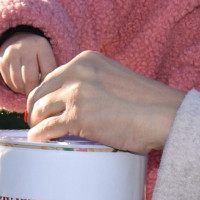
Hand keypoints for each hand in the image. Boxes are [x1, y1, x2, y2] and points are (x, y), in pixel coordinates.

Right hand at [0, 32, 57, 93]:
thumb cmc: (37, 53)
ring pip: (18, 82)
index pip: (47, 70)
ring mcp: (11, 54)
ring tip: (29, 90)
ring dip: (24, 90)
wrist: (16, 39)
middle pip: (30, 78)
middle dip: (34, 91)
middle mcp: (25, 48)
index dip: (48, 84)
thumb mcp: (47, 55)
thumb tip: (49, 91)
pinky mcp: (2, 62)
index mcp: (41, 45)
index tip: (48, 90)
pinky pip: (9, 82)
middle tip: (37, 97)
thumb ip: (51, 70)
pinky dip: (16, 88)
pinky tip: (21, 86)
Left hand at [25, 51, 185, 152]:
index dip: (46, 94)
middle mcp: (77, 71)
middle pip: (41, 91)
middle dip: (36, 108)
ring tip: (39, 132)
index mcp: (86, 60)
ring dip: (37, 122)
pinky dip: (40, 135)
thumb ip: (92, 83)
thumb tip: (73, 102)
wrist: (163, 115)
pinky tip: (40, 140)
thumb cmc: (146, 102)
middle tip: (37, 121)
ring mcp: (76, 94)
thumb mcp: (113, 79)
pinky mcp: (77, 117)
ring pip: (41, 109)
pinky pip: (47, 128)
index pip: (53, 76)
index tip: (44, 106)